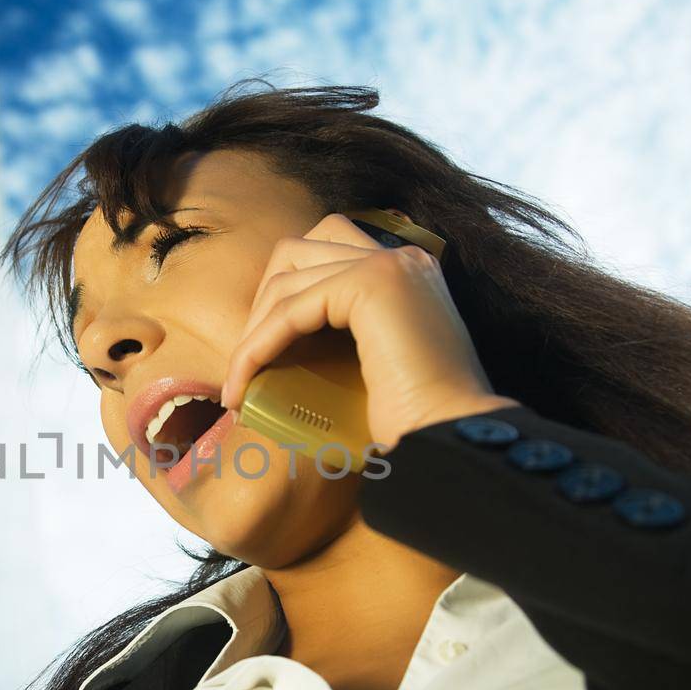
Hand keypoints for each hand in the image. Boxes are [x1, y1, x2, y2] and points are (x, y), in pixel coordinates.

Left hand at [219, 213, 520, 451]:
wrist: (451, 439)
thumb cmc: (416, 423)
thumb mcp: (377, 366)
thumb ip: (346, 340)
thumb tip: (286, 349)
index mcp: (409, 273)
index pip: (325, 256)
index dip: (283, 299)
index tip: (260, 354)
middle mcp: (402, 259)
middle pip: (300, 250)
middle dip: (263, 301)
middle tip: (248, 362)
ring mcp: (389, 266)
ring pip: (287, 280)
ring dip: (253, 332)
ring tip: (239, 384)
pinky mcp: (370, 285)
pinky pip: (290, 309)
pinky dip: (258, 345)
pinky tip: (243, 383)